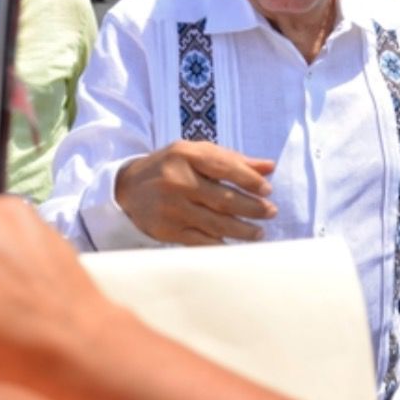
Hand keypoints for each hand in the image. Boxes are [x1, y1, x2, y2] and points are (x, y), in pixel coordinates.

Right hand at [116, 141, 276, 245]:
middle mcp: (177, 181)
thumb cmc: (172, 167)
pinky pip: (201, 241)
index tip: (267, 190)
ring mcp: (171, 208)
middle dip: (252, 208)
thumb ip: (233, 160)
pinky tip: (235, 245)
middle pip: (223, 198)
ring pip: (215, 223)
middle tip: (271, 212)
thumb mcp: (197, 154)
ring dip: (242, 230)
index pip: (225, 167)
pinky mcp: (167, 230)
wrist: (128, 187)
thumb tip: (269, 168)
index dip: (249, 180)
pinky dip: (221, 244)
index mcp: (187, 155)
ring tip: (259, 232)